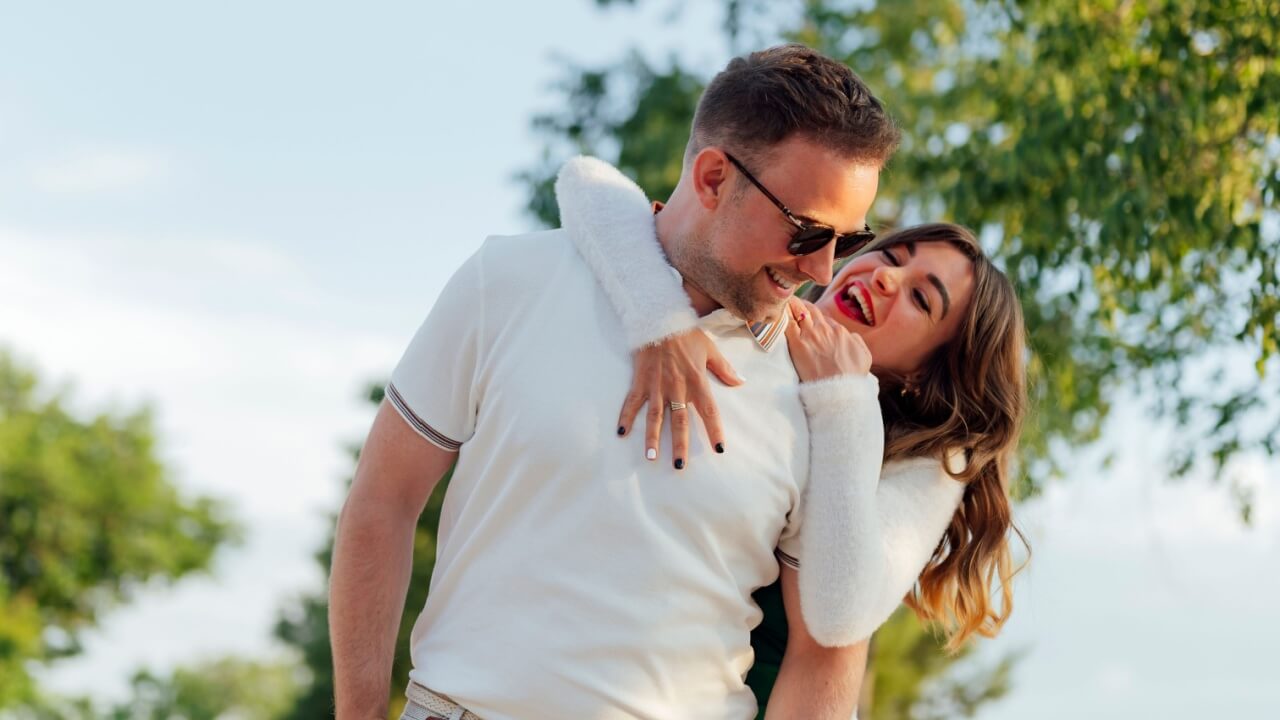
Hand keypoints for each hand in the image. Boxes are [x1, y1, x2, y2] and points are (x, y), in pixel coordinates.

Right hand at [616, 328, 743, 468]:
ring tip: (651, 457)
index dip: (714, 431)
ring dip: (652, 438)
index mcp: (697, 381)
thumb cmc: (686, 333)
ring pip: (655, 417)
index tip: (719, 449)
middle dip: (680, 445)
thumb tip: (741, 382)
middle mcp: (677, 387)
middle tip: (679, 465)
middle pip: (679, 421)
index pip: (709, 411)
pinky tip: (622, 433)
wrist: (659, 317)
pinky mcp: (640, 381)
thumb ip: (724, 369)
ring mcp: (656, 386)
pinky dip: (626, 417)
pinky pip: (632, 402)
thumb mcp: (710, 349)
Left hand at [784, 298, 872, 382]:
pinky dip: (783, 317)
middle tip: (793, 303)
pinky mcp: (797, 344)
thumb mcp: (864, 355)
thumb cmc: (852, 377)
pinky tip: (777, 314)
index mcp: (839, 331)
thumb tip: (849, 335)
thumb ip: (856, 340)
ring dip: (791, 306)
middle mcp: (824, 329)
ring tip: (784, 303)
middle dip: (802, 305)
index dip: (816, 318)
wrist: (839, 391)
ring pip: (798, 312)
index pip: (824, 319)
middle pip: (810, 311)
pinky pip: (788, 324)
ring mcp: (810, 335)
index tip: (809, 318)